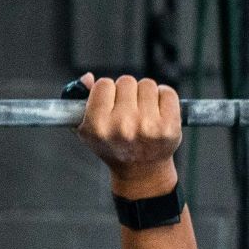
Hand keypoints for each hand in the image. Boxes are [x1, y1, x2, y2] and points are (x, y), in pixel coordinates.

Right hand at [74, 73, 181, 194]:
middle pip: (126, 81)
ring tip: (143, 113)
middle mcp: (122, 126)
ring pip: (147, 84)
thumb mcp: (87, 128)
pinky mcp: (169, 126)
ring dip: (145, 95)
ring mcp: (148, 126)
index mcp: (98, 126)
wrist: (141, 171)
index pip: (103, 84)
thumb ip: (79, 99)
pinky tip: (158, 113)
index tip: (110, 105)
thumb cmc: (113, 145)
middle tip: (128, 111)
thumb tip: (88, 77)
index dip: (107, 92)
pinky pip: (168, 92)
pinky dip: (164, 98)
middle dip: (127, 93)